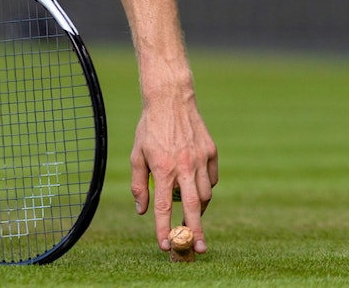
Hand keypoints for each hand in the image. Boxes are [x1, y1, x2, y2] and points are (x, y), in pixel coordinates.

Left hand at [130, 90, 218, 254]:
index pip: (162, 207)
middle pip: (193, 206)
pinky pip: (211, 178)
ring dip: (199, 208)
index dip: (163, 228)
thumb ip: (138, 185)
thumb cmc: (150, 128)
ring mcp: (200, 158)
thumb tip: (141, 211)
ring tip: (192, 213)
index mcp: (163, 168)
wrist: (171, 99)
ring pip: (205, 194)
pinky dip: (206, 187)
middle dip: (196, 230)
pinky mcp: (211, 151)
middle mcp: (184, 165)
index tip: (165, 245)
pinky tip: (197, 185)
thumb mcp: (137, 155)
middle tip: (198, 248)